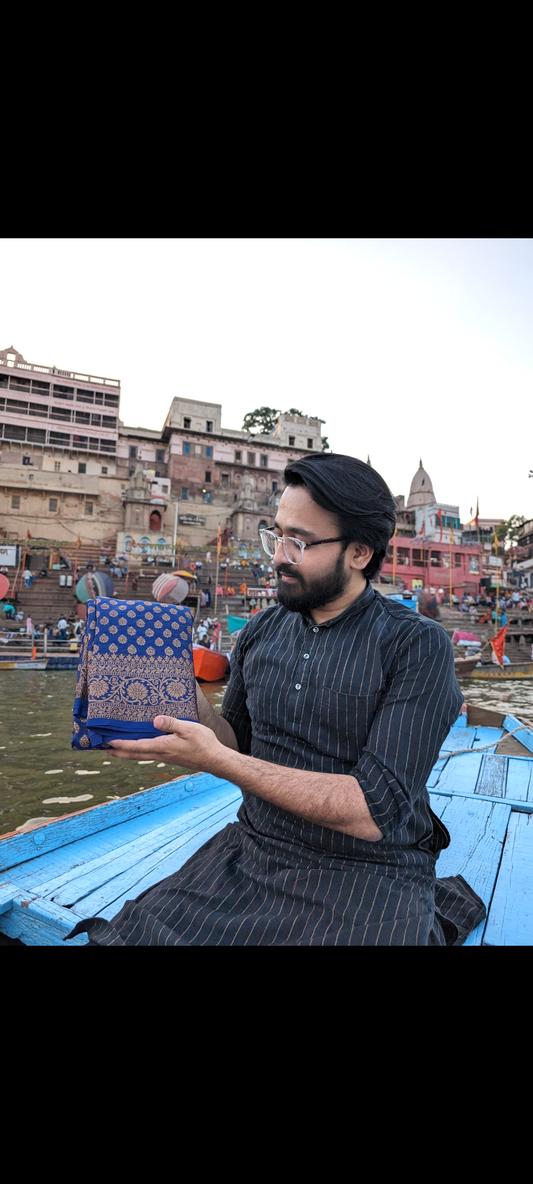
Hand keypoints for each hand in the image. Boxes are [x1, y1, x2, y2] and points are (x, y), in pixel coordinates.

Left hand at [106, 716, 224, 772]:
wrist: (216, 760)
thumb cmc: (204, 743)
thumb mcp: (189, 728)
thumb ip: (172, 723)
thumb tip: (155, 720)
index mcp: (162, 747)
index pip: (135, 746)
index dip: (119, 744)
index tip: (105, 742)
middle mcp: (160, 754)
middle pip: (132, 755)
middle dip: (116, 752)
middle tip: (101, 748)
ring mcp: (164, 757)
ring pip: (139, 755)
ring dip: (125, 752)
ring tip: (114, 747)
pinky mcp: (169, 757)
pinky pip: (148, 754)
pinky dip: (137, 750)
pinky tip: (138, 745)